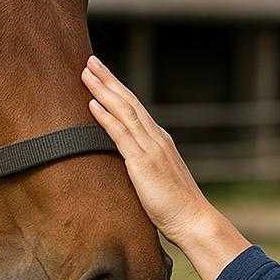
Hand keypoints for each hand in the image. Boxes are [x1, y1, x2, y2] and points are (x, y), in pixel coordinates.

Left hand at [82, 54, 212, 246]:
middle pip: (129, 101)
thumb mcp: (158, 181)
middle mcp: (156, 138)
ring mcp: (151, 148)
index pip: (135, 109)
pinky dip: (106, 116)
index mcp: (160, 141)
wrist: (194, 220)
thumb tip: (130, 167)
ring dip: (103, 90)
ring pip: (124, 111)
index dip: (118, 90)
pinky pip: (121, 134)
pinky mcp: (143, 163)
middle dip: (108, 80)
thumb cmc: (177, 207)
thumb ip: (145, 168)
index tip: (103, 74)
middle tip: (91, 60)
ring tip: (86, 72)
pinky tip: (92, 103)